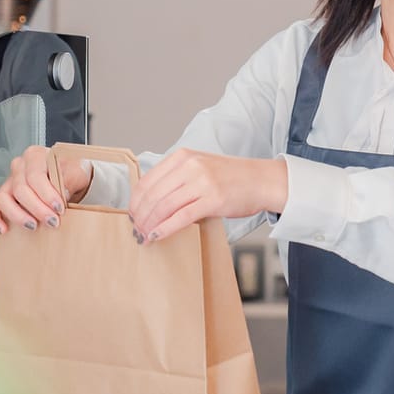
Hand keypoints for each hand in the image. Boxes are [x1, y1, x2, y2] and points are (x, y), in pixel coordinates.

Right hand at [0, 146, 92, 233]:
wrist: (70, 180)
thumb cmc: (72, 173)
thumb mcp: (77, 171)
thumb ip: (70, 178)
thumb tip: (63, 193)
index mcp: (34, 156)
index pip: (35, 175)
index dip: (46, 194)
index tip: (59, 208)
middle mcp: (19, 168)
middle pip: (20, 189)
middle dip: (37, 208)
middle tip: (52, 222)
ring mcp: (9, 183)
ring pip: (3, 199)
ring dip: (18, 215)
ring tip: (33, 226)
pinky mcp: (4, 199)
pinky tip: (3, 229)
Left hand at [126, 150, 286, 244]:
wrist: (261, 180)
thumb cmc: (231, 178)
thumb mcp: (200, 166)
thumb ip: (177, 178)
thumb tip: (151, 201)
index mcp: (182, 157)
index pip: (147, 180)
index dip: (135, 201)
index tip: (132, 214)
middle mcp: (189, 166)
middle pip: (152, 195)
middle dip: (140, 215)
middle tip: (135, 229)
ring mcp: (201, 182)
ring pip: (163, 206)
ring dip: (149, 224)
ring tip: (144, 235)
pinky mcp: (212, 200)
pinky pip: (180, 217)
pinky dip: (165, 228)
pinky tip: (157, 236)